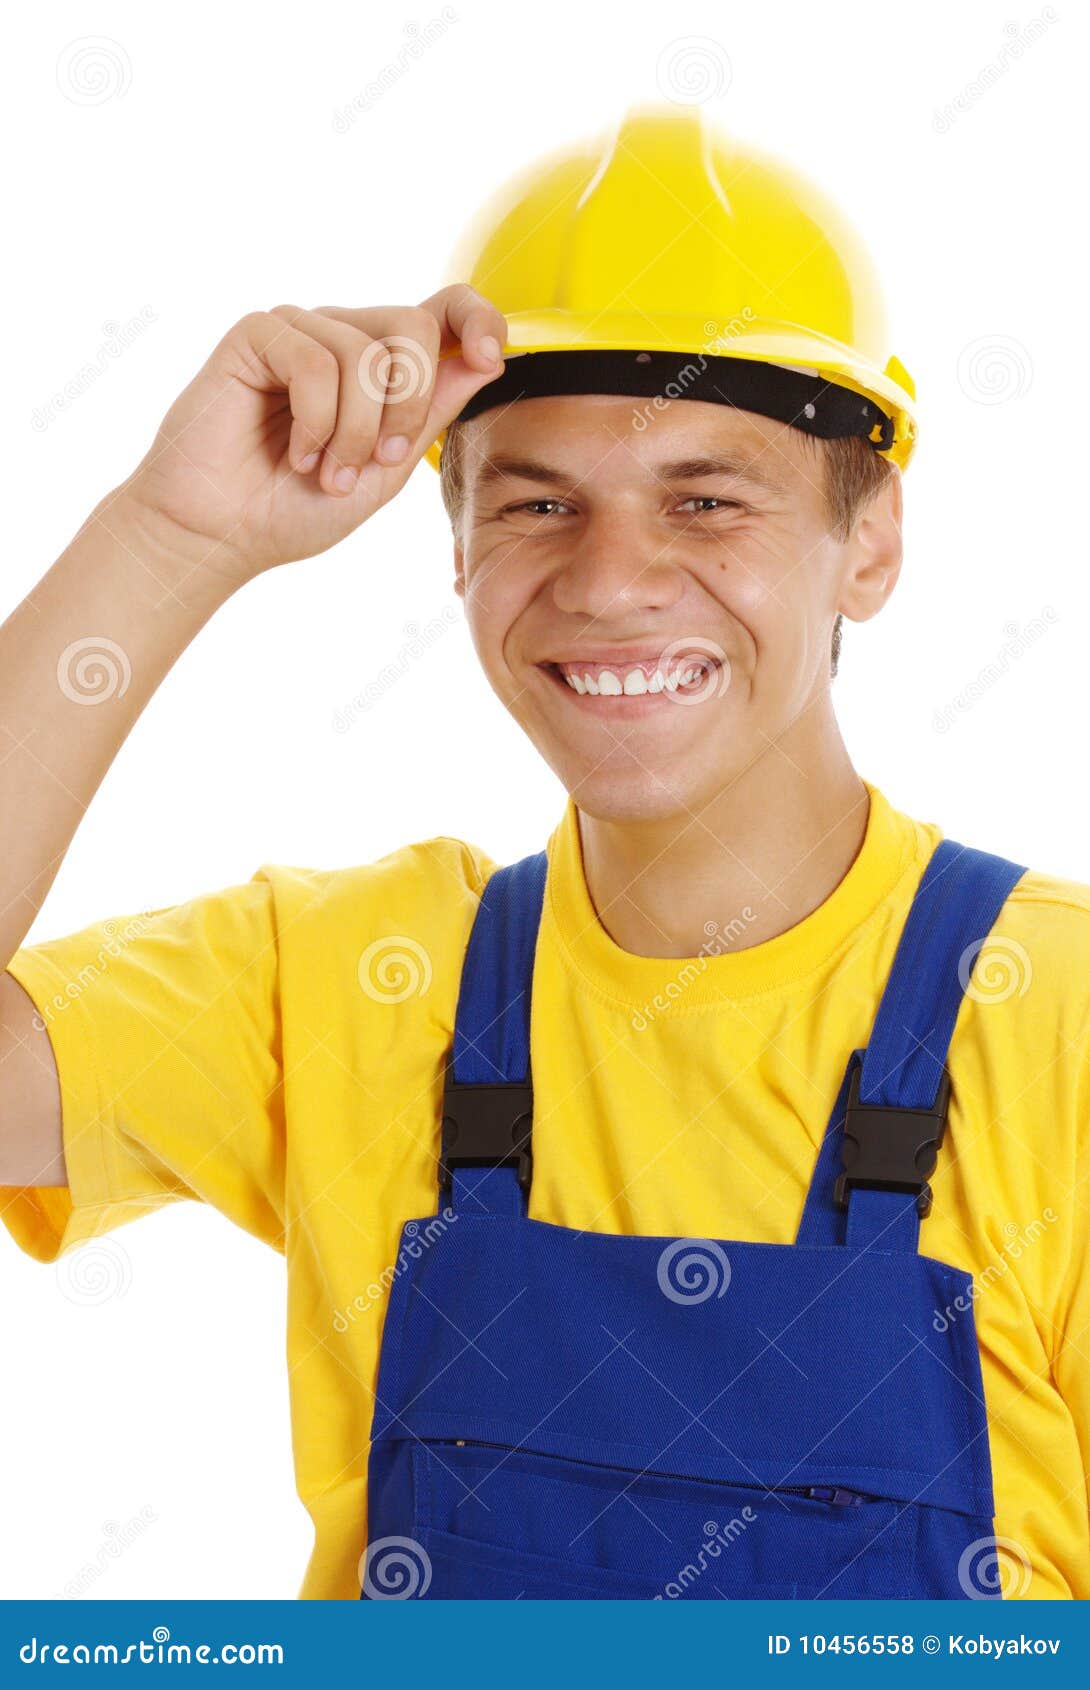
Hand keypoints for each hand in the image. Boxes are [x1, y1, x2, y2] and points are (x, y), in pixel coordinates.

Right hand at [118, 285, 506, 582]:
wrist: (220, 536)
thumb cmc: (294, 508)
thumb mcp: (386, 470)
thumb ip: (431, 412)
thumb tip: (486, 356)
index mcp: (379, 365)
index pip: (443, 307)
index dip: (478, 317)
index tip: (493, 356)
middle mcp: (341, 336)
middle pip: (414, 326)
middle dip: (408, 407)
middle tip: (379, 462)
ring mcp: (299, 331)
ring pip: (367, 354)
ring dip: (355, 434)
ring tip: (324, 473)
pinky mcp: (257, 335)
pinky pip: (316, 363)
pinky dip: (316, 422)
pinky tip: (295, 454)